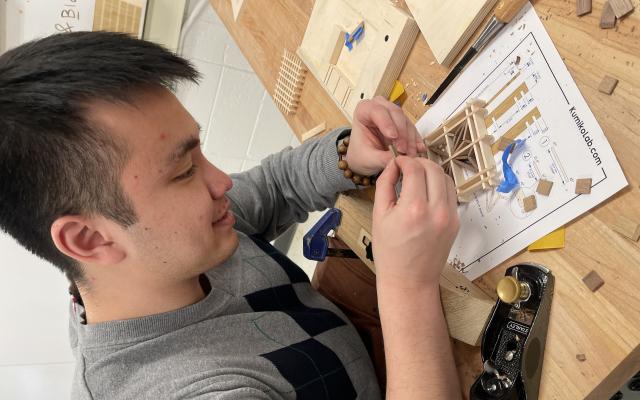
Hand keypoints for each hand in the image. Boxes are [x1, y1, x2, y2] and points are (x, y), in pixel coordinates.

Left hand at [345, 96, 425, 175]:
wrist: (365, 158)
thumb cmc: (361, 153)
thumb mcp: (368, 158)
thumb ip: (381, 158)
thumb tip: (397, 159)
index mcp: (364, 110)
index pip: (377, 111)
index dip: (387, 123)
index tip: (393, 137)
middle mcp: (380, 107)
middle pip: (395, 114)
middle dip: (401, 133)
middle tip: (403, 150)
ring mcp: (393, 114)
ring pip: (406, 121)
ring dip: (410, 139)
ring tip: (410, 155)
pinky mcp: (404, 123)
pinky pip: (413, 129)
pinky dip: (416, 141)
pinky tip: (419, 150)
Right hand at [372, 156, 458, 290]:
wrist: (409, 280)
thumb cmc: (390, 252)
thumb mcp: (379, 216)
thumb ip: (385, 185)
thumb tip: (392, 165)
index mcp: (413, 209)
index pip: (414, 168)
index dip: (404, 160)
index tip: (396, 163)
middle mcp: (436, 211)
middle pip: (434, 168)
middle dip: (419, 162)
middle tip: (406, 167)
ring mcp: (450, 217)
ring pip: (446, 178)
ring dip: (431, 172)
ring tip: (416, 178)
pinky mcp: (456, 222)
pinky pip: (450, 194)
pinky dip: (439, 186)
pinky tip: (425, 192)